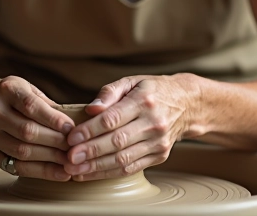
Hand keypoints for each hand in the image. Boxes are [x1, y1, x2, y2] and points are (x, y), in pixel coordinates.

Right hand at [0, 75, 74, 180]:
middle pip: (27, 131)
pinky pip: (16, 166)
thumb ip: (48, 106)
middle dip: (55, 142)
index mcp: (6, 90)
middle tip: (76, 149)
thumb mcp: (29, 90)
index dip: (53, 119)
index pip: (31, 106)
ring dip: (50, 159)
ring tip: (70, 162)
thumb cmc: (12, 97)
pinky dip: (40, 171)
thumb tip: (76, 126)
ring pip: (22, 151)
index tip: (71, 128)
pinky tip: (58, 172)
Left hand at [63, 74, 200, 180]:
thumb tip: (90, 109)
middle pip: (117, 141)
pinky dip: (109, 173)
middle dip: (90, 152)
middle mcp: (153, 123)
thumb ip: (109, 92)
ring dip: (96, 167)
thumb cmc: (153, 91)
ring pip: (123, 159)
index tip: (72, 137)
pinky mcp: (159, 155)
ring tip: (75, 170)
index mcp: (144, 101)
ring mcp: (158, 142)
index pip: (113, 119)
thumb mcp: (131, 81)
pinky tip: (91, 174)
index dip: (90, 130)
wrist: (187, 104)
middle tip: (69, 158)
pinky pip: (131, 168)